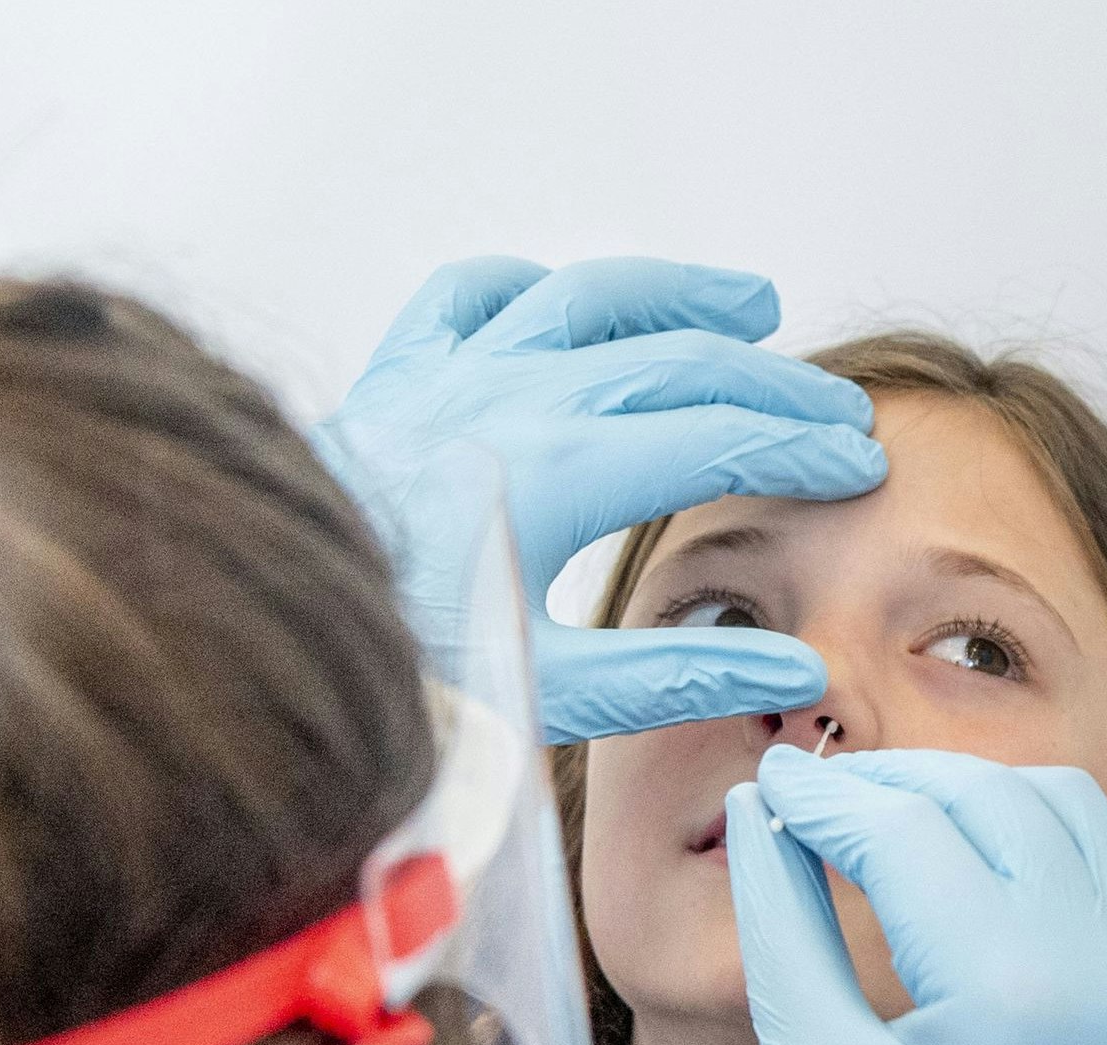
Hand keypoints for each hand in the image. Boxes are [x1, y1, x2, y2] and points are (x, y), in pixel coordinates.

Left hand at [321, 257, 887, 741]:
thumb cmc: (391, 667)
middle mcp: (512, 396)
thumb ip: (676, 675)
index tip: (855, 464)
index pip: (716, 438)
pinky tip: (566, 303)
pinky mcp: (395, 375)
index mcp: (561, 469)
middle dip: (773, 384)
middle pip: (678, 362)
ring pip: (588, 301)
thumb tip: (794, 671)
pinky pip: (472, 297)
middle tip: (837, 412)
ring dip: (680, 297)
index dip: (798, 448)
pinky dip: (533, 289)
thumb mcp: (546, 692)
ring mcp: (450, 373)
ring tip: (753, 303)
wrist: (251, 629)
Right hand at [722, 747, 1106, 1044]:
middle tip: (827, 794)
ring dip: (983, 796)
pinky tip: (989, 863)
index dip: (824, 797)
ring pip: (1074, 811)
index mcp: (1007, 987)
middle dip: (899, 782)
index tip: (770, 783)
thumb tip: (765, 814)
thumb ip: (784, 928)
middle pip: (993, 798)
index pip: (903, 830)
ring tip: (904, 819)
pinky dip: (1055, 841)